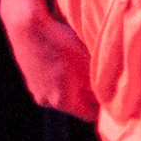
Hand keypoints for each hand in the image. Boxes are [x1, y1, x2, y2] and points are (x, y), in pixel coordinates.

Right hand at [0, 0, 98, 120]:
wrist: (28, 25)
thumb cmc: (60, 42)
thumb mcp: (87, 62)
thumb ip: (99, 82)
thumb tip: (110, 93)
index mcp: (63, 102)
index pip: (90, 115)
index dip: (103, 106)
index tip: (112, 95)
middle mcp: (47, 101)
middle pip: (76, 104)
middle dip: (88, 94)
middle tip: (99, 77)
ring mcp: (36, 90)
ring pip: (63, 93)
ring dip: (73, 84)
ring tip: (79, 64)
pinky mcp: (29, 78)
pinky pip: (51, 83)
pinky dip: (60, 76)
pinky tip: (63, 58)